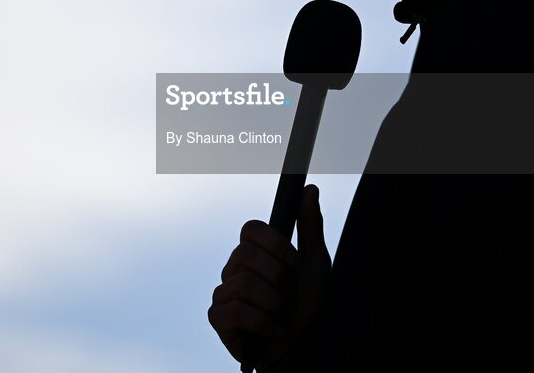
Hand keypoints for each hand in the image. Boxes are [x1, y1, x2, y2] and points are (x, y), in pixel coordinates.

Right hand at [208, 184, 330, 370]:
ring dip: (274, 304)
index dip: (275, 244)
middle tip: (290, 294)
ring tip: (282, 315)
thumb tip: (310, 188)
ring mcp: (223, 293)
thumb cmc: (308, 305)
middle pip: (246, 254)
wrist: (304, 345)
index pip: (251, 228)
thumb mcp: (315, 262)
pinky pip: (236, 311)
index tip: (294, 263)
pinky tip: (274, 330)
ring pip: (243, 283)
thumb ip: (309, 225)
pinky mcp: (218, 318)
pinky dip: (263, 323)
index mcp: (255, 252)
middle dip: (279, 278)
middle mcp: (234, 268)